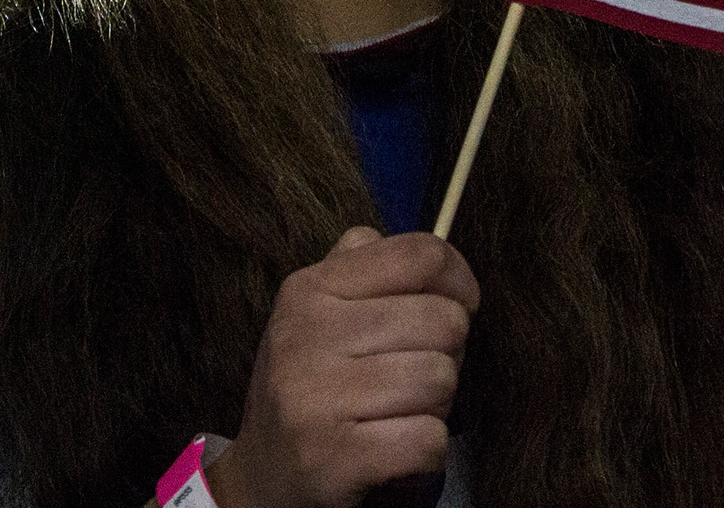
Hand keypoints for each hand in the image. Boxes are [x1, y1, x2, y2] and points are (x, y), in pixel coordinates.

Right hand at [207, 227, 477, 507]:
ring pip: (441, 379)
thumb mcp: (315, 317)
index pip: (419, 254)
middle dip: (448, 354)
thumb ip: (358, 270)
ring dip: (437, 407)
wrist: (263, 481)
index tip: (461, 304)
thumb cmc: (309, 389)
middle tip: (416, 377)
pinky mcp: (335, 457)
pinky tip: (395, 451)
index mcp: (310, 289)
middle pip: (443, 320)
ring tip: (400, 414)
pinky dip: (426, 453)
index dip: (459, 279)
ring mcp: (315, 396)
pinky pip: (429, 439)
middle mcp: (306, 334)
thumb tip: (406, 243)